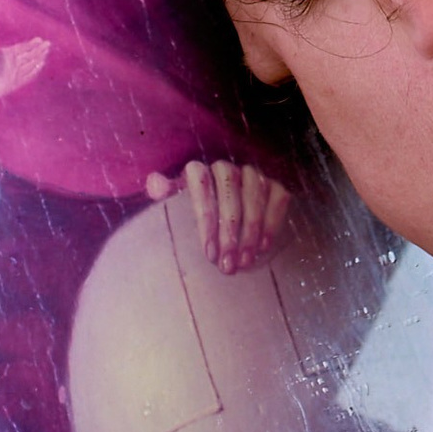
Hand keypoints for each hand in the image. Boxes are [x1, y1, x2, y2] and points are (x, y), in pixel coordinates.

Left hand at [0, 22, 49, 127]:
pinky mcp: (14, 83)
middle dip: (38, 49)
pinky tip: (41, 65)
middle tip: (48, 44)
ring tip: (47, 52)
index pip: (21, 47)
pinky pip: (27, 76)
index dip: (31, 44)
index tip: (40, 39)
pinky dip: (34, 71)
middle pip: (28, 55)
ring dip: (38, 58)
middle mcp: (11, 63)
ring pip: (30, 64)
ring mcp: (13, 73)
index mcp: (4, 54)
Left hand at [146, 157, 293, 275]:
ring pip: (254, 195)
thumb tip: (154, 185)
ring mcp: (253, 174)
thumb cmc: (198, 209)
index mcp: (200, 170)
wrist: (229, 210)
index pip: (201, 182)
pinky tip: (264, 247)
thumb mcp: (177, 201)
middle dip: (229, 231)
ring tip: (245, 261)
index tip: (208, 252)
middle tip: (227, 264)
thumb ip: (165, 190)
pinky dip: (272, 221)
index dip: (205, 216)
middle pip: (229, 192)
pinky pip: (278, 198)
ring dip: (251, 230)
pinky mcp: (275, 184)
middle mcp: (227, 167)